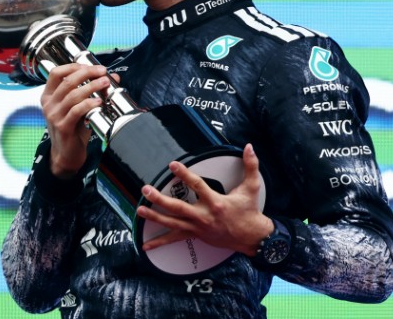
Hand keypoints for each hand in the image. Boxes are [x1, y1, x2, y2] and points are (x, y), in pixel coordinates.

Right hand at [41, 63, 112, 178]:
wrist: (66, 154)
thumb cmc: (73, 129)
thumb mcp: (79, 107)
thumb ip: (92, 92)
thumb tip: (112, 77)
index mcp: (49, 96)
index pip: (56, 73)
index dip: (73, 66)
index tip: (90, 65)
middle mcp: (49, 104)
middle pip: (67, 81)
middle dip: (87, 73)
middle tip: (102, 72)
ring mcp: (54, 115)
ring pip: (73, 94)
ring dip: (92, 86)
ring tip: (105, 83)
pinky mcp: (62, 126)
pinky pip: (76, 110)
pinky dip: (89, 103)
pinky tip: (99, 102)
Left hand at [136, 144, 273, 255]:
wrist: (251, 237)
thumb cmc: (249, 211)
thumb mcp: (252, 187)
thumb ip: (251, 165)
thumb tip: (249, 147)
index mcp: (216, 202)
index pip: (197, 186)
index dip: (184, 174)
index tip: (172, 165)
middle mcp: (204, 216)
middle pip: (178, 207)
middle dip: (160, 199)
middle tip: (146, 190)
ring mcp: (198, 227)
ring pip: (173, 223)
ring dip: (155, 217)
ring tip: (140, 210)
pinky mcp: (196, 235)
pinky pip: (175, 238)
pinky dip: (160, 242)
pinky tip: (146, 244)